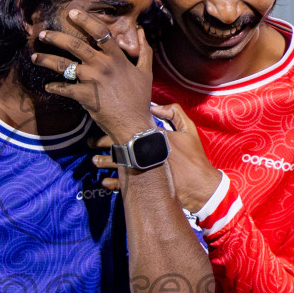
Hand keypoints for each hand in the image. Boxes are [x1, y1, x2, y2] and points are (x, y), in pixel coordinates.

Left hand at [30, 9, 154, 145]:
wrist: (133, 124)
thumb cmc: (139, 99)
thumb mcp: (145, 72)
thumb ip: (143, 50)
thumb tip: (140, 31)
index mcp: (117, 57)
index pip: (100, 32)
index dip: (85, 20)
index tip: (72, 13)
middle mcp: (102, 65)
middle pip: (74, 45)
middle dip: (55, 37)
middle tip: (42, 33)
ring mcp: (92, 80)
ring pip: (63, 65)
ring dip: (46, 59)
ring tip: (34, 56)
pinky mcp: (84, 96)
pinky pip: (63, 88)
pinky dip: (54, 87)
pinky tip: (48, 86)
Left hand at [94, 103, 218, 207]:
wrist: (202, 187)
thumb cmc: (195, 158)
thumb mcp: (189, 130)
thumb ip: (174, 113)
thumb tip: (153, 106)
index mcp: (155, 136)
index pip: (129, 126)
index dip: (114, 124)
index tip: (104, 122)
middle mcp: (146, 151)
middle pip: (118, 143)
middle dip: (102, 142)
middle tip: (91, 142)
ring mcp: (144, 169)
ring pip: (117, 163)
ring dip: (103, 162)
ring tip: (94, 161)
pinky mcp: (145, 187)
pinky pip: (124, 184)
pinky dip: (112, 183)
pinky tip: (104, 182)